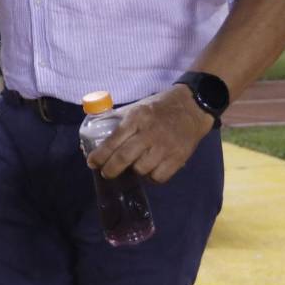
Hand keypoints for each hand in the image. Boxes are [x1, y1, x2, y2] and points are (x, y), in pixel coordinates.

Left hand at [87, 85, 213, 184]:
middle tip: (106, 173)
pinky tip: (149, 170)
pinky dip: (151, 177)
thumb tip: (97, 136)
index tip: (92, 163)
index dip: (100, 155)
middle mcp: (149, 133)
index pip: (113, 141)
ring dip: (134, 171)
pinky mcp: (178, 157)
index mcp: (137, 118)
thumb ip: (118, 121)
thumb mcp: (137, 107)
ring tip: (133, 166)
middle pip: (124, 158)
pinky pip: (159, 177)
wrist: (192, 106)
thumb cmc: (159, 107)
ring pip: (141, 169)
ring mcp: (165, 147)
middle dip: (111, 169)